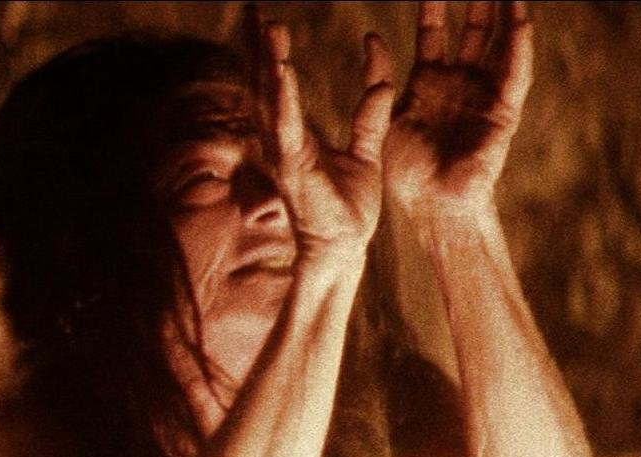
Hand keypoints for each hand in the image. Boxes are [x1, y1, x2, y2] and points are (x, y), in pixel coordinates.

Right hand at [246, 7, 395, 264]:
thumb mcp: (367, 152)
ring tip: (269, 28)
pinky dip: (283, 98)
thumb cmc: (349, 209)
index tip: (270, 24)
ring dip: (269, 62)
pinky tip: (281, 71)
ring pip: (272, 100)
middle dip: (261, 48)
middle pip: (266, 85)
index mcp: (298, 137)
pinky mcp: (295, 167)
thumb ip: (370, 115)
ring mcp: (285, 153)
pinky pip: (288, 126)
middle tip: (257, 12)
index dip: (273, 55)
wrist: (345, 248)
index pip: (280, 87)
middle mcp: (284, 141)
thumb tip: (382, 80)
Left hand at [383, 1, 533, 217]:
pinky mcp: (502, 112)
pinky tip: (521, 21)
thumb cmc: (406, 169)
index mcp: (429, 81)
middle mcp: (459, 83)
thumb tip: (370, 36)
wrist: (429, 204)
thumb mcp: (385, 113)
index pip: (434, 32)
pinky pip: (514, 75)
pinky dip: (519, 48)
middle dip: (478, 2)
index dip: (434, 6)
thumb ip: (378, 75)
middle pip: (473, 31)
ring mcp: (483, 95)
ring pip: (499, 45)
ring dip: (506, 14)